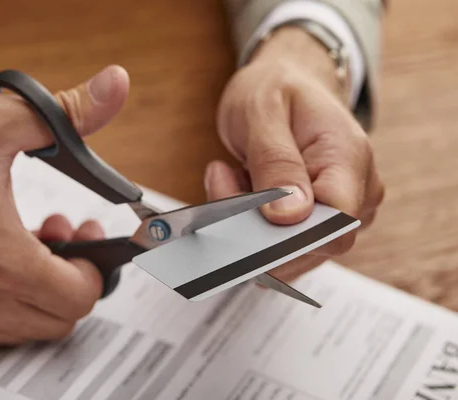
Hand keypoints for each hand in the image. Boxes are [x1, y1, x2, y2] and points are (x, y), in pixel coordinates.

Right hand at [0, 65, 129, 343]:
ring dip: (37, 290)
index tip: (87, 240)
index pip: (78, 297)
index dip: (94, 268)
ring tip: (27, 242)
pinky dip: (1, 298)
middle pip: (56, 320)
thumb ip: (67, 113)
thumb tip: (112, 88)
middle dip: (71, 278)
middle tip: (62, 238)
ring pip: (20, 328)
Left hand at [205, 27, 383, 280]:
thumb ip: (275, 162)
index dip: (290, 232)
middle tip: (224, 180)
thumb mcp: (263, 110)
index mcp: (348, 156)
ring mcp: (340, 210)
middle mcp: (357, 190)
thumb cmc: (275, 89)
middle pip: (310, 242)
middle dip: (257, 225)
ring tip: (233, 176)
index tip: (245, 209)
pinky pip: (282, 242)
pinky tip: (243, 188)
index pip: (336, 221)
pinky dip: (254, 223)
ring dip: (250, 223)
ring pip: (291, 249)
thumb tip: (288, 216)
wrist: (284, 84)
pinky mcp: (319, 220)